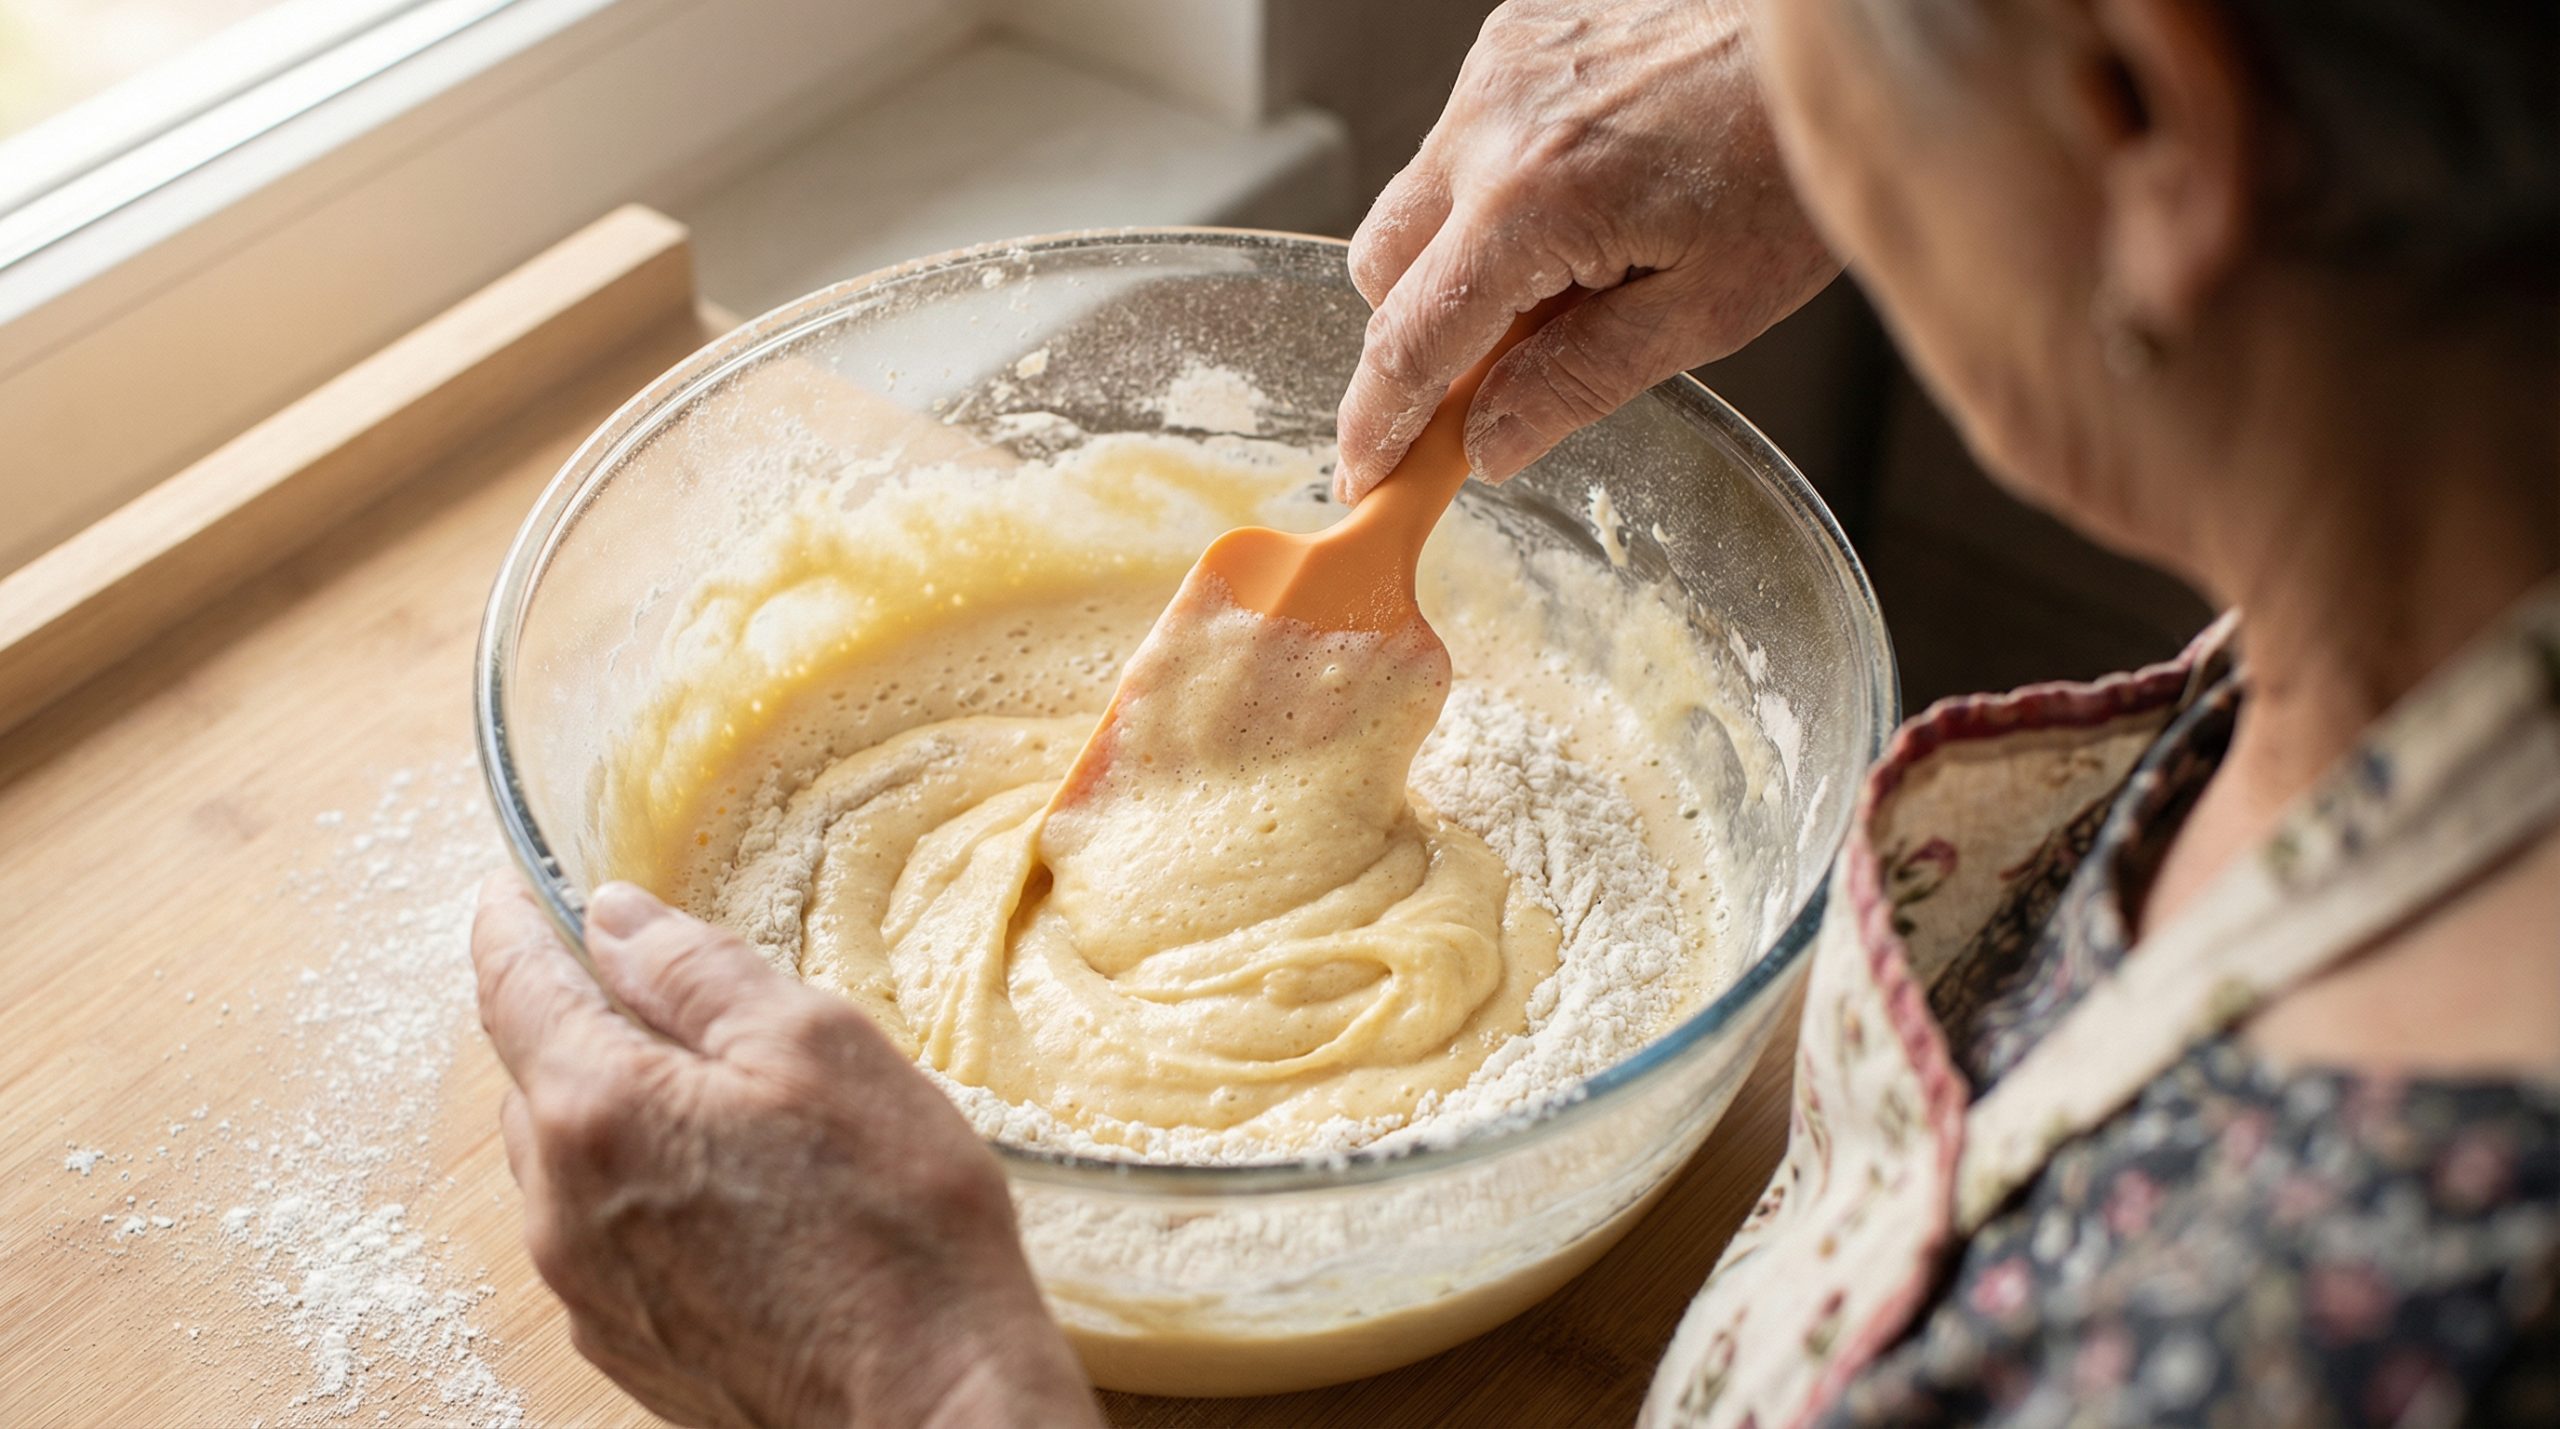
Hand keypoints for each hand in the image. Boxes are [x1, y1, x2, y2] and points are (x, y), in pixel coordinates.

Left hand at [469, 875, 1098, 1428]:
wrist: (929, 1407)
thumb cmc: (895, 1223)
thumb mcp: (817, 1047)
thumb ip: (699, 972)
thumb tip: (616, 918)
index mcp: (595, 1108)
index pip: (511, 984)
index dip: (509, 922)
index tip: (510, 886)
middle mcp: (558, 1205)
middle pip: (534, 1076)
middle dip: (579, 1020)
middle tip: (660, 991)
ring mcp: (585, 1288)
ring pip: (566, 1162)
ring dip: (614, 1112)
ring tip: (714, 1099)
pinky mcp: (627, 1346)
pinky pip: (602, 1236)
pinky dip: (641, 1190)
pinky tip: (731, 1196)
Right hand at [1335, 0, 1838, 500]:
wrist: (1844, 31)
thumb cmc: (1796, 161)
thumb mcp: (1708, 311)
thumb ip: (1579, 380)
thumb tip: (1489, 442)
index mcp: (1532, 200)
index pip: (1410, 338)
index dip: (1379, 421)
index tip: (1365, 474)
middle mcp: (1491, 121)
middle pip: (1382, 267)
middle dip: (1422, 330)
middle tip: (1509, 366)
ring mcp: (1498, 68)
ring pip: (1418, 201)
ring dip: (1463, 256)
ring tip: (1579, 264)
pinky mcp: (1516, 35)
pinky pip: (1464, 139)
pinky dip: (1498, 188)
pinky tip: (1588, 194)